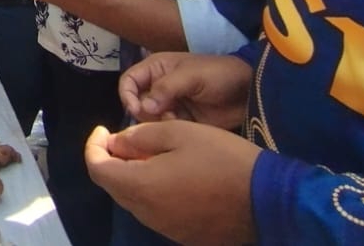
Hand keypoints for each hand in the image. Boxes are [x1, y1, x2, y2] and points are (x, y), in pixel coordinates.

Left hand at [85, 121, 258, 245]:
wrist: (269, 200)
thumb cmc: (223, 159)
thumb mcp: (181, 133)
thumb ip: (141, 136)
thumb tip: (117, 142)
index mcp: (140, 186)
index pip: (97, 169)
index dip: (93, 146)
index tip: (103, 129)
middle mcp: (147, 213)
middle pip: (114, 186)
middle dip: (113, 160)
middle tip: (128, 139)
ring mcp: (166, 228)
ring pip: (134, 200)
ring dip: (133, 176)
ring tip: (153, 154)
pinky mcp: (184, 235)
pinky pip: (156, 211)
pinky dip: (152, 192)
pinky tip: (173, 176)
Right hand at [118, 52, 251, 129]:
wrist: (249, 92)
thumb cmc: (219, 75)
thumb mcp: (192, 76)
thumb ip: (166, 88)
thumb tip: (143, 108)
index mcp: (157, 69)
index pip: (129, 81)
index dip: (128, 95)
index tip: (137, 109)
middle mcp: (159, 87)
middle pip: (137, 104)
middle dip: (146, 112)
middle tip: (164, 115)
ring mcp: (170, 105)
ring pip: (149, 119)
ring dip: (159, 122)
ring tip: (177, 120)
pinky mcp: (181, 121)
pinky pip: (165, 129)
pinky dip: (170, 130)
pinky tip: (184, 127)